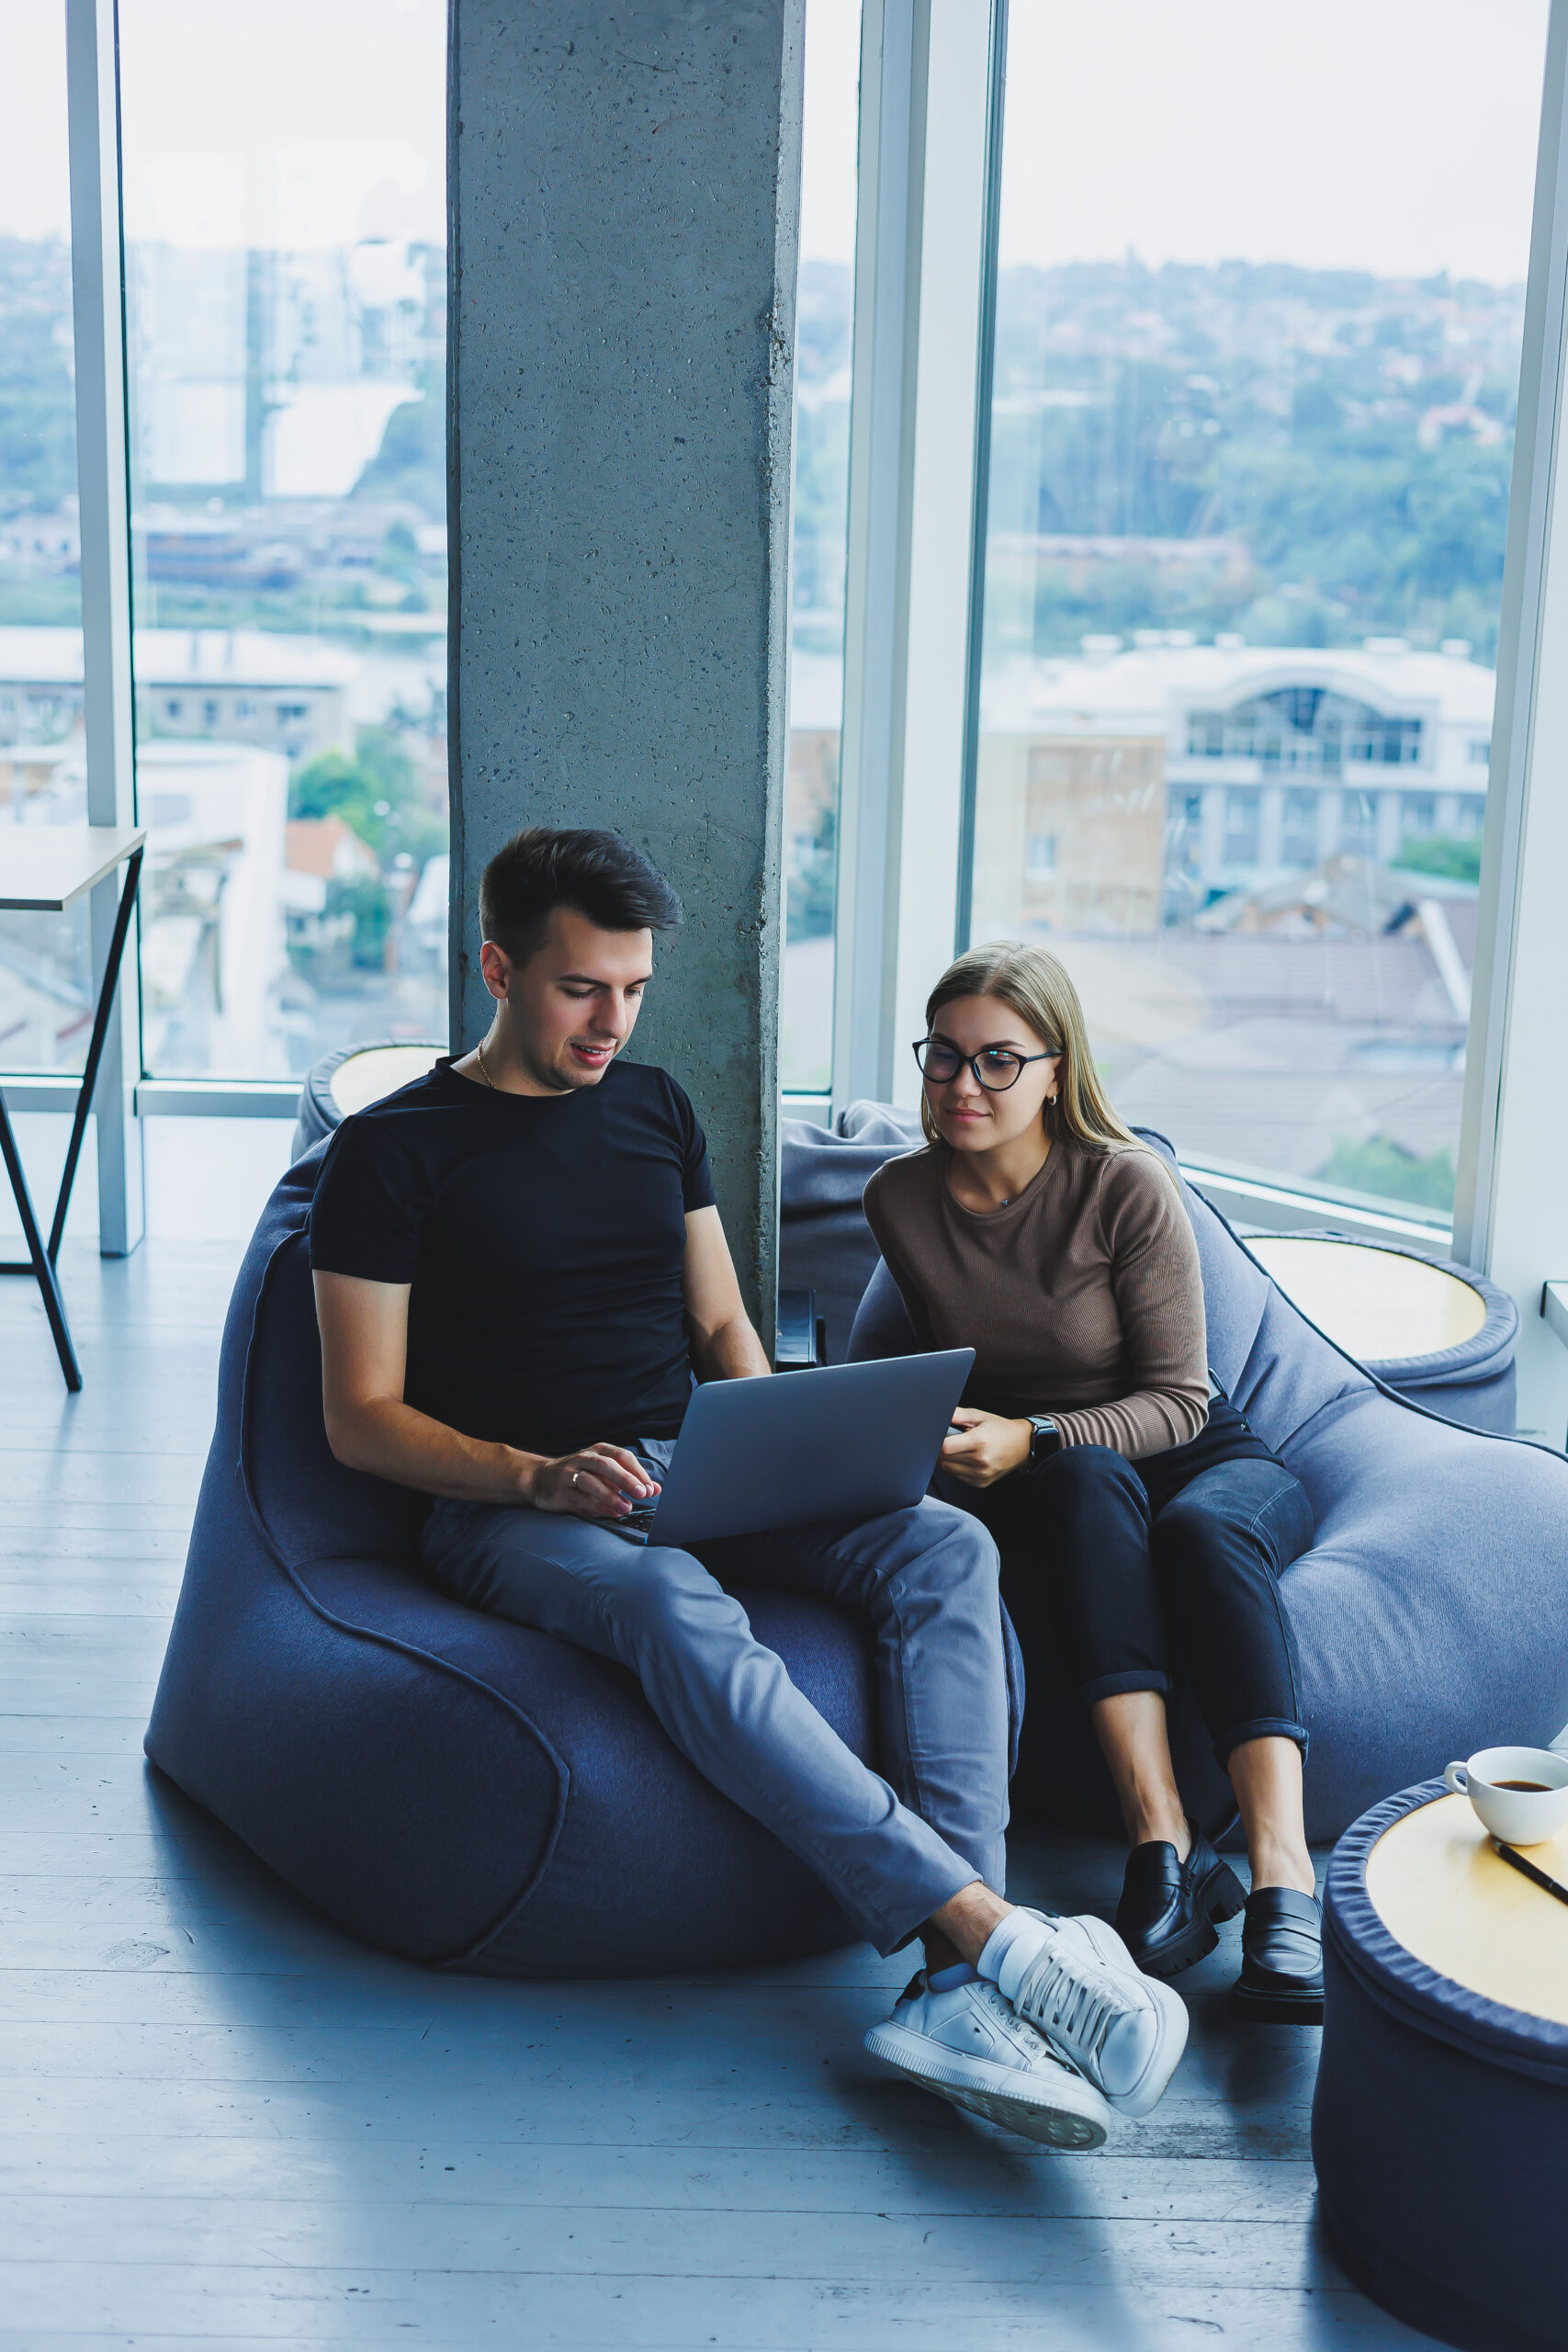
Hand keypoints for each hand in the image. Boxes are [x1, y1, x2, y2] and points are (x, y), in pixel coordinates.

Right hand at [529, 1443, 660, 1520]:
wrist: (541, 1479)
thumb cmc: (580, 1475)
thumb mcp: (605, 1474)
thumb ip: (630, 1480)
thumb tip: (655, 1489)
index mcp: (599, 1451)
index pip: (622, 1456)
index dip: (638, 1471)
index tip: (650, 1488)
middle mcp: (584, 1459)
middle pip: (607, 1465)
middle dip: (626, 1479)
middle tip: (642, 1493)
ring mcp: (570, 1473)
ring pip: (592, 1482)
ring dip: (611, 1495)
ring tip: (627, 1507)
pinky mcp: (561, 1491)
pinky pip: (580, 1498)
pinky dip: (597, 1507)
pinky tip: (611, 1513)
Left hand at [940, 1408, 1031, 1489]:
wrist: (1022, 1445)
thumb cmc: (1000, 1429)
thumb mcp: (980, 1416)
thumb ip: (958, 1414)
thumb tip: (940, 1414)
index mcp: (979, 1441)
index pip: (946, 1447)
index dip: (938, 1441)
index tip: (940, 1436)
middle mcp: (980, 1460)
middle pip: (944, 1459)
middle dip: (942, 1449)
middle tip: (952, 1440)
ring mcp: (981, 1474)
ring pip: (948, 1469)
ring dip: (948, 1459)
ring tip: (960, 1448)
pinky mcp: (981, 1483)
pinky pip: (957, 1477)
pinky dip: (956, 1468)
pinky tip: (966, 1458)